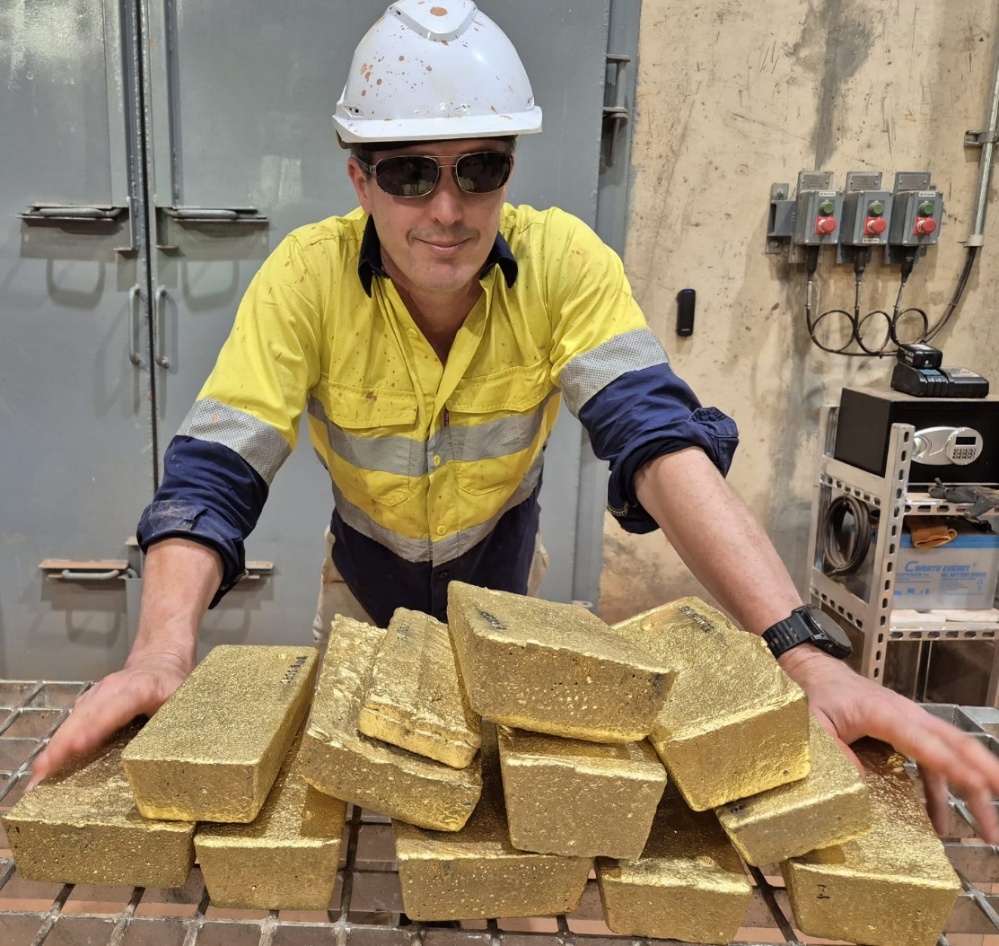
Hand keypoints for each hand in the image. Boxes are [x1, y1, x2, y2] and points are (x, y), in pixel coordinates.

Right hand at [28, 654, 190, 788]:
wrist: (160, 659)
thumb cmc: (174, 685)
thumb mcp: (183, 699)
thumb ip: (177, 722)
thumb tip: (172, 754)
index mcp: (141, 688)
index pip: (117, 706)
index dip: (98, 725)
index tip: (79, 746)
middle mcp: (113, 688)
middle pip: (85, 715)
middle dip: (63, 744)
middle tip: (44, 773)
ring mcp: (96, 694)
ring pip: (73, 720)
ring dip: (55, 747)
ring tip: (38, 777)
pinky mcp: (87, 703)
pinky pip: (71, 723)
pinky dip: (58, 744)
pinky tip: (46, 767)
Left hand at [782, 645, 998, 842]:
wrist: (821, 673)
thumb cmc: (821, 695)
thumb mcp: (816, 724)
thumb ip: (836, 753)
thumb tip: (861, 784)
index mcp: (884, 713)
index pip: (926, 743)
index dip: (954, 766)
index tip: (980, 787)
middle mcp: (908, 715)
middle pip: (957, 744)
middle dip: (984, 777)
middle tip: (997, 815)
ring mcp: (912, 722)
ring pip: (953, 753)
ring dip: (972, 788)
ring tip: (986, 826)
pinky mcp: (909, 732)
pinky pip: (933, 762)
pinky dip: (942, 789)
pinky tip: (940, 818)